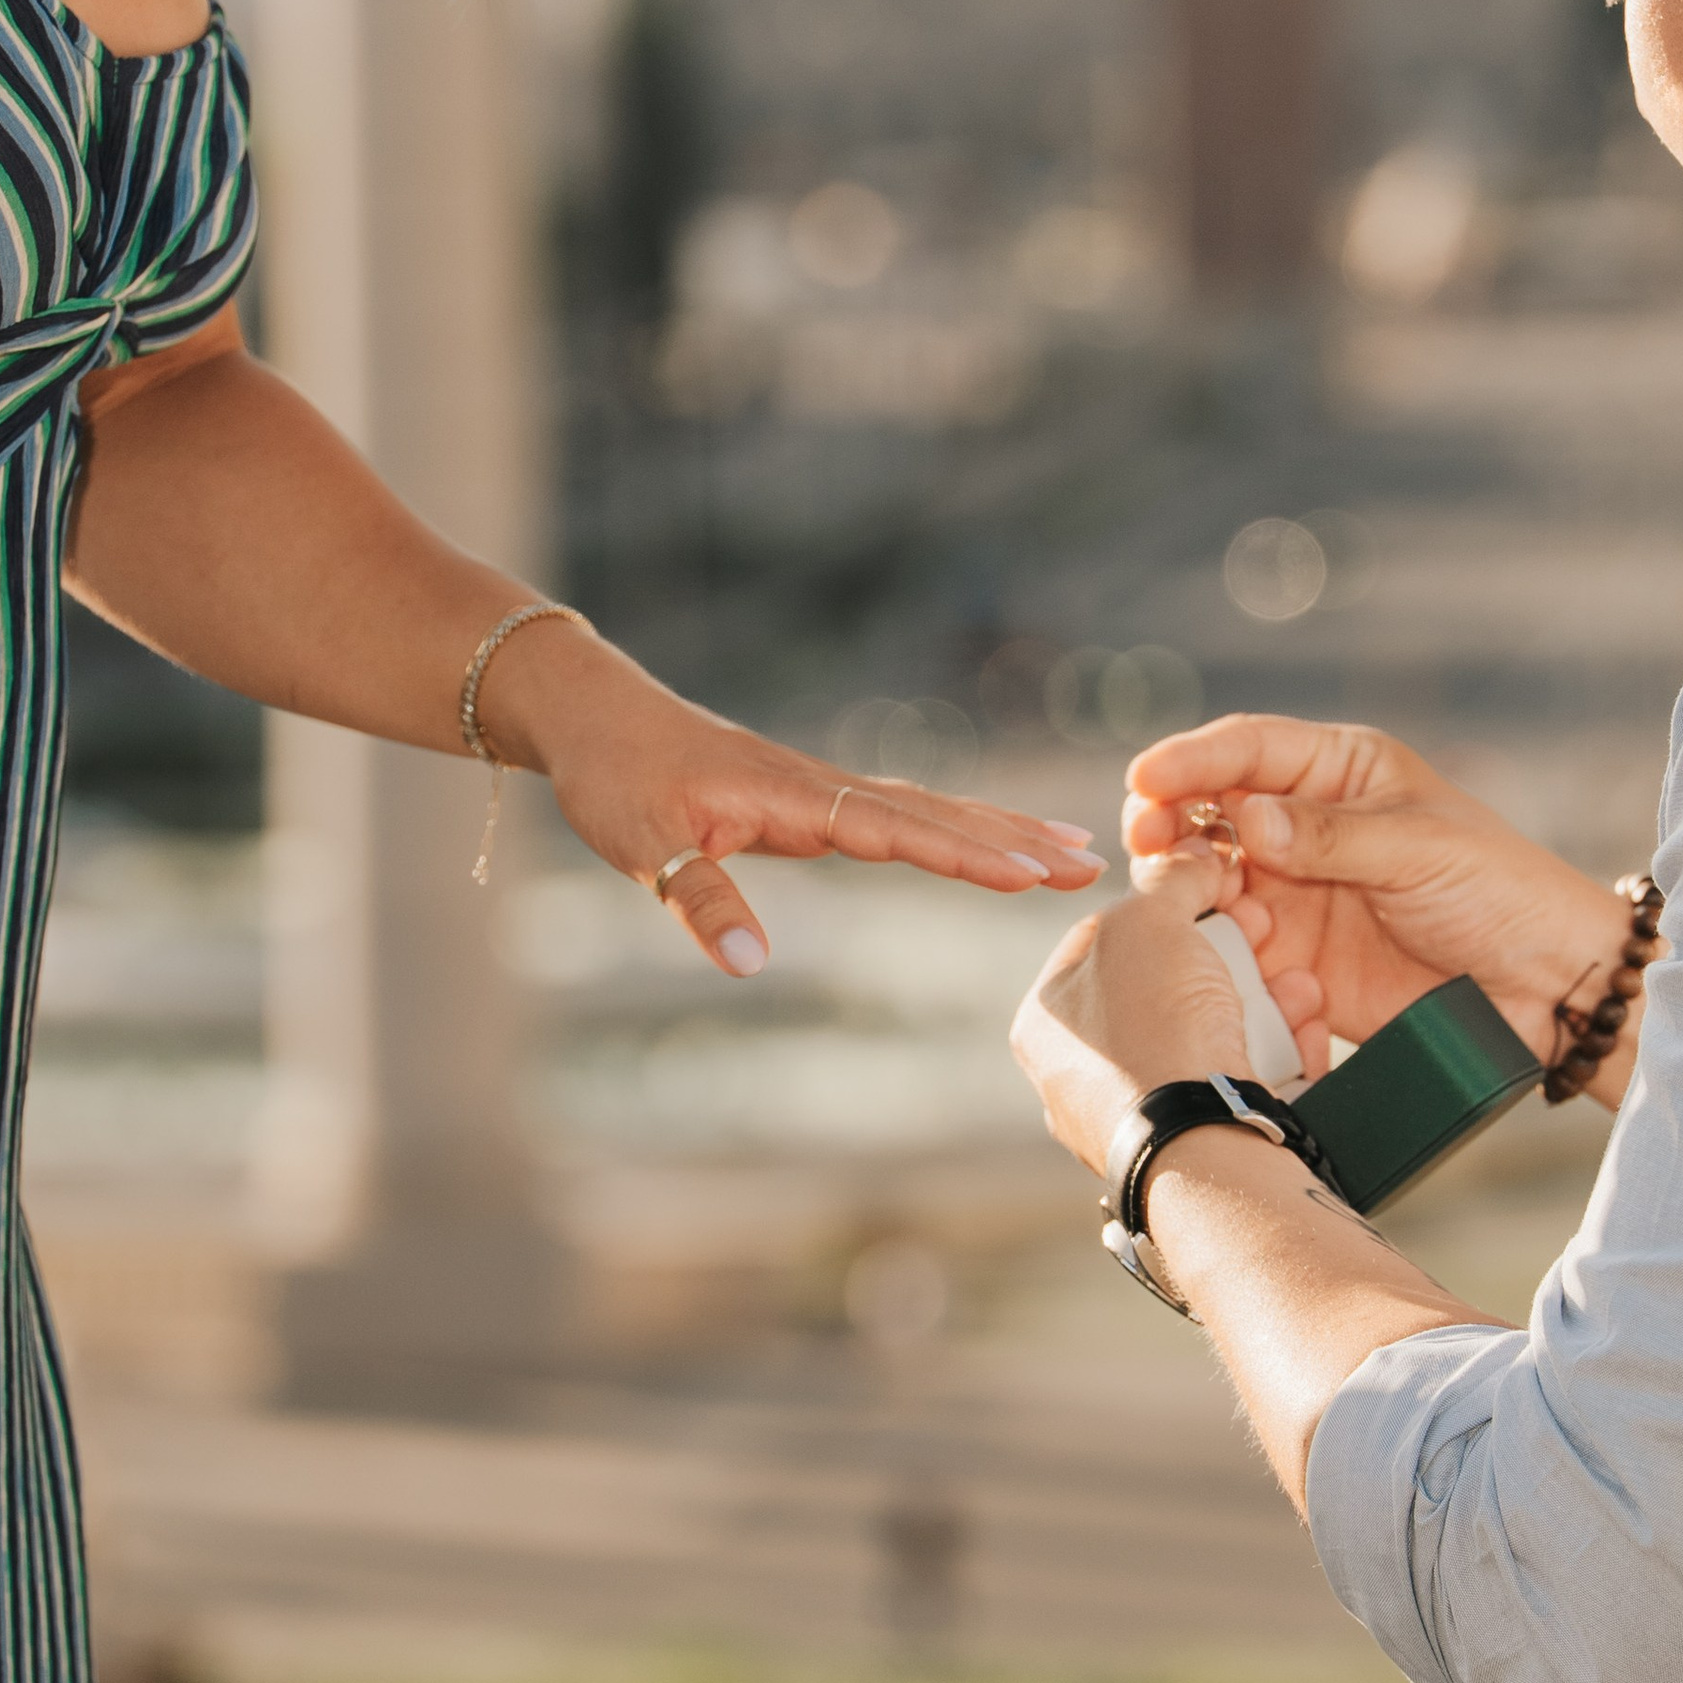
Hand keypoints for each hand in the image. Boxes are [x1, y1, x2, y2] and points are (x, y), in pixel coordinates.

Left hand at [499, 626, 1106, 973]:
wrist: (593, 715)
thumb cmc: (615, 780)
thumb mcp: (644, 850)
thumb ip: (704, 904)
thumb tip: (752, 966)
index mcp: (792, 797)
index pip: (893, 829)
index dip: (961, 854)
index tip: (1026, 873)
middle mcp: (821, 786)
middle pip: (935, 813)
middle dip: (1012, 839)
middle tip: (1090, 861)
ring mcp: (822, 787)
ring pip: (928, 808)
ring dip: (997, 828)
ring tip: (1068, 847)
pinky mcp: (813, 794)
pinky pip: (901, 810)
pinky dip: (953, 823)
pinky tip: (984, 837)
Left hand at [1010, 844, 1330, 1173]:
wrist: (1203, 1143)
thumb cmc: (1155, 1027)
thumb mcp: (1148, 921)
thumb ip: (1167, 882)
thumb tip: (1190, 859)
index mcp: (1047, 1023)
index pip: (1103, 942)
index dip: (1162, 904)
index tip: (1210, 889)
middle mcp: (1083, 1077)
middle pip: (1165, 990)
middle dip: (1226, 954)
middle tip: (1264, 928)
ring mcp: (1141, 1117)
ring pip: (1211, 1038)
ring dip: (1263, 1002)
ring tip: (1299, 983)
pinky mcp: (1200, 1147)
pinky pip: (1242, 1085)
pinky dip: (1280, 1054)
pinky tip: (1307, 1028)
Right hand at [1122, 715, 1628, 1070]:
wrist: (1544, 988)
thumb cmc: (1501, 892)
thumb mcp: (1421, 850)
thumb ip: (1331, 837)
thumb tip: (1247, 820)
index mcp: (1340, 772)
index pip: (1249, 749)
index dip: (1192, 760)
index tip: (1146, 778)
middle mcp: (1304, 826)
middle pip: (1209, 811)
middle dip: (1170, 821)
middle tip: (1144, 841)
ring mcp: (1293, 893)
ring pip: (1207, 879)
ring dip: (1187, 887)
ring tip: (1190, 902)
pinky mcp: (1292, 958)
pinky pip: (1232, 947)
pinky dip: (1216, 949)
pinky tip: (1222, 953)